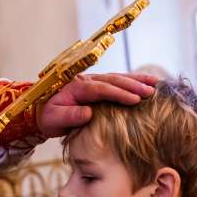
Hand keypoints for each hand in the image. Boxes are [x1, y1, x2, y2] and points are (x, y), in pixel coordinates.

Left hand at [37, 73, 157, 137]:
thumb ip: (69, 116)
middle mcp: (86, 80)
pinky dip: (132, 81)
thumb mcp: (54, 119)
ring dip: (136, 80)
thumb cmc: (48, 117)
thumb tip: (88, 113)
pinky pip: (117, 81)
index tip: (135, 100)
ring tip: (155, 84)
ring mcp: (93, 81)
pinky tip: (147, 83)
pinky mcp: (98, 85)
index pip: (101, 89)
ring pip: (117, 78)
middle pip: (112, 80)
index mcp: (76, 87)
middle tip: (150, 92)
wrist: (41, 111)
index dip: (118, 93)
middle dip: (133, 85)